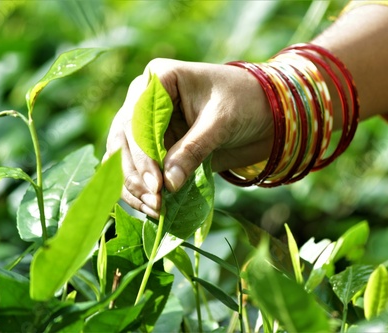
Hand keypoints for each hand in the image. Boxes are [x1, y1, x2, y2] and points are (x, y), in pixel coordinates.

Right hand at [104, 58, 272, 217]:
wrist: (264, 113)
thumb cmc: (244, 103)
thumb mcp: (220, 122)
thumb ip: (193, 150)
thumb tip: (167, 185)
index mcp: (158, 79)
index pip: (136, 119)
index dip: (142, 154)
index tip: (156, 184)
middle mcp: (144, 101)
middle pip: (123, 140)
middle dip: (136, 175)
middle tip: (156, 201)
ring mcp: (148, 126)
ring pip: (123, 159)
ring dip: (134, 187)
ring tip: (156, 209)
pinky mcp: (156, 148)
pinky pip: (138, 171)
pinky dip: (142, 191)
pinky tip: (154, 209)